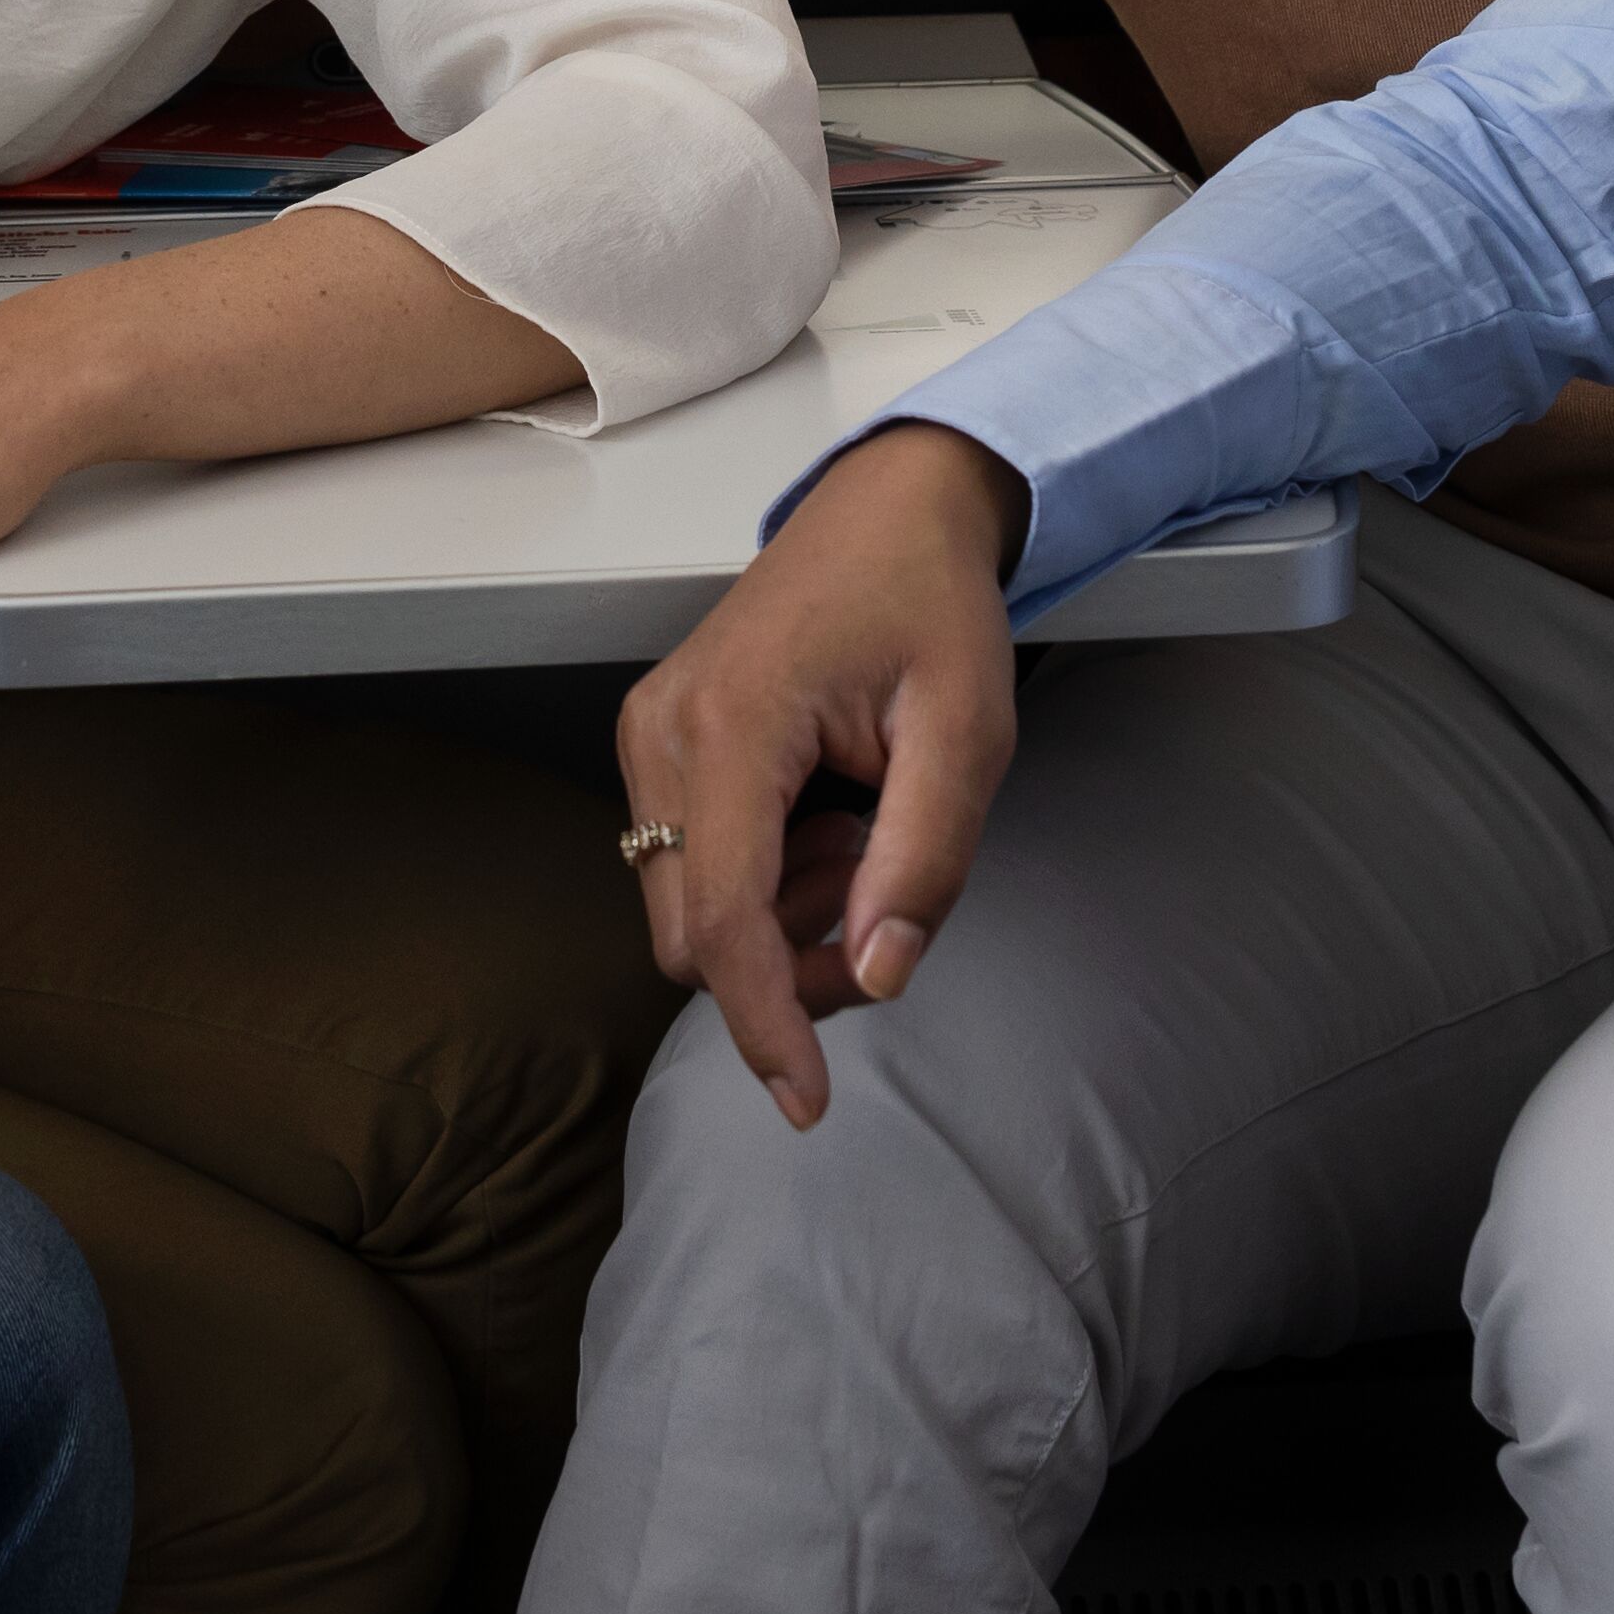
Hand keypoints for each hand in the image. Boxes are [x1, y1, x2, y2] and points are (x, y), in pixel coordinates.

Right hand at [613, 424, 1021, 1122]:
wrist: (889, 511)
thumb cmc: (930, 605)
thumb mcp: (968, 731)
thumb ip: (924, 860)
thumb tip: (878, 977)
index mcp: (733, 725)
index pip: (725, 922)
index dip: (766, 1023)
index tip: (809, 1102)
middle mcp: (662, 734)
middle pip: (693, 935)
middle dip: (788, 964)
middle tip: (880, 899)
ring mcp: (646, 737)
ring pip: (686, 911)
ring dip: (778, 920)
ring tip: (859, 840)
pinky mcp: (653, 744)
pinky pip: (687, 867)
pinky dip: (760, 882)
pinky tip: (824, 821)